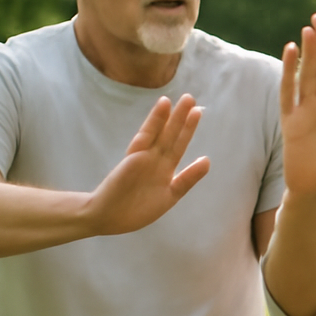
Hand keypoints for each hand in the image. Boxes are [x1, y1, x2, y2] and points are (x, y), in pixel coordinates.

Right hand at [85, 94, 209, 235]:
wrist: (107, 218)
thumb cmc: (136, 211)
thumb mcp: (170, 195)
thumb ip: (188, 179)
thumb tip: (207, 160)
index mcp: (164, 169)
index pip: (178, 145)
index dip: (187, 130)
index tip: (198, 113)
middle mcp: (155, 159)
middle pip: (171, 135)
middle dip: (182, 117)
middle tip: (191, 98)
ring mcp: (144, 156)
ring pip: (161, 132)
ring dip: (171, 115)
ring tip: (183, 98)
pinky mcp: (133, 157)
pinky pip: (145, 137)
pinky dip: (155, 121)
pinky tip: (163, 106)